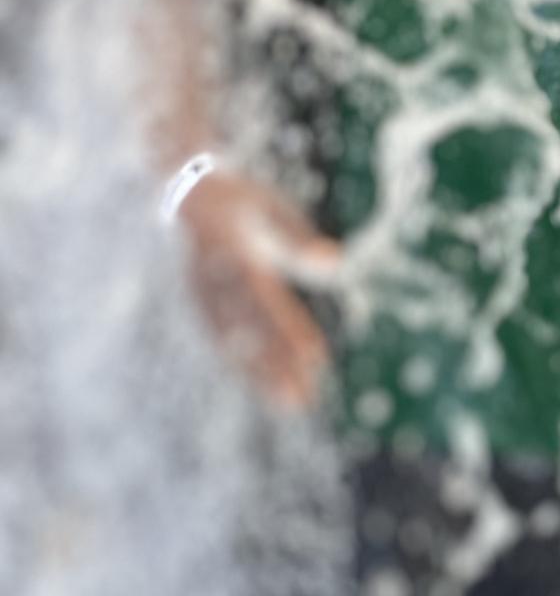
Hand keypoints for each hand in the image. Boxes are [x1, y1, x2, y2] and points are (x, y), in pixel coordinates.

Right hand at [178, 171, 339, 410]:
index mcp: (236, 254)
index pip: (268, 302)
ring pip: (232, 343)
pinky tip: (261, 385)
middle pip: (250, 331)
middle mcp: (216, 281)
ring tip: (289, 402)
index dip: (291, 332)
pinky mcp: (197, 304)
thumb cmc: (241, 199)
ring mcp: (202, 295)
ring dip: (259, 374)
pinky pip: (219, 340)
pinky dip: (239, 364)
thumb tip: (337, 264)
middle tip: (303, 398)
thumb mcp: (271, 206)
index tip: (316, 359)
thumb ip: (299, 238)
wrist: (186, 193)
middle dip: (276, 366)